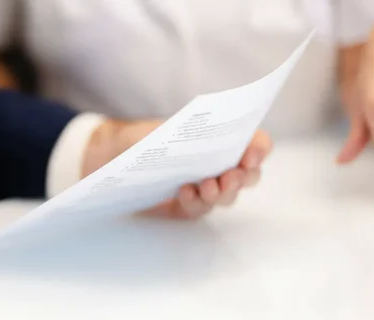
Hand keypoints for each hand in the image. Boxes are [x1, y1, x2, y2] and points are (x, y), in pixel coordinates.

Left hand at [83, 120, 271, 218]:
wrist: (113, 154)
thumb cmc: (145, 136)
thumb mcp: (163, 126)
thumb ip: (185, 130)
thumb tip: (203, 134)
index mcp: (224, 141)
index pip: (255, 145)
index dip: (259, 149)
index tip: (251, 154)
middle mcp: (220, 167)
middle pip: (247, 177)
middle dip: (243, 177)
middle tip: (232, 175)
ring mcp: (205, 189)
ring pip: (225, 197)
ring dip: (220, 192)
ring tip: (208, 185)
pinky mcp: (185, 207)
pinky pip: (198, 209)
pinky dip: (194, 202)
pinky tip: (185, 192)